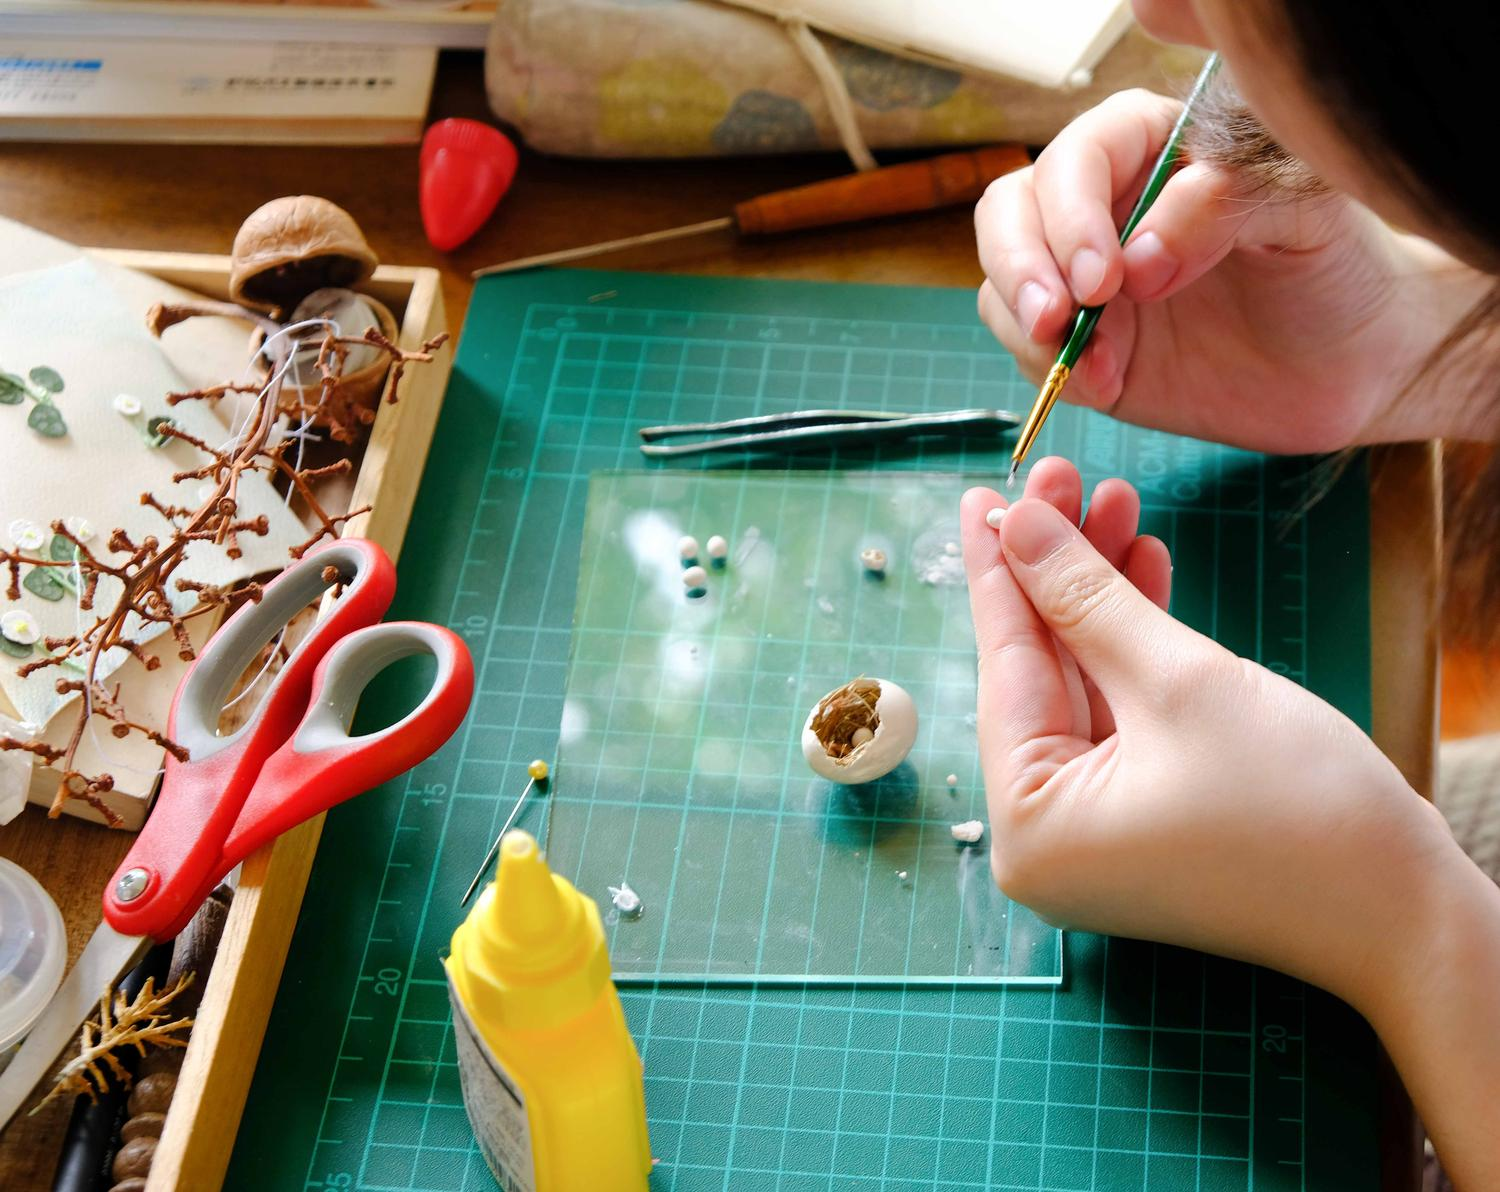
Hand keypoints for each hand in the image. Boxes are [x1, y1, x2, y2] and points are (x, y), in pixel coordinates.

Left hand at [959, 458, 1458, 1004]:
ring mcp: (1093, 831)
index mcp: (1027, 827)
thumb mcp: (1177, 680)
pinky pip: (1120, 713)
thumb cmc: (1296, 807)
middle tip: (1061, 478)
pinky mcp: (1141, 816)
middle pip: (1040, 671)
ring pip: (1083, 683)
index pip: (1003, 667)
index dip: (995, 569)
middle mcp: (1043, 837)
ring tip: (1112, 501)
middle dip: (1058, 569)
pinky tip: (1141, 565)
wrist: (1409, 909)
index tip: (980, 495)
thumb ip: (1085, 599)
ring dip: (1100, 595)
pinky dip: (1130, 646)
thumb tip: (1020, 527)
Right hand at [975, 90, 1489, 450]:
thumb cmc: (1338, 271)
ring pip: (1003, 282)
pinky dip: (1049, 372)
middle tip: (1057, 319)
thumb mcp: (1308, 216)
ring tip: (1093, 365)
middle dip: (1020, 266)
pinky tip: (1106, 384)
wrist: (1353, 366)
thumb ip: (1228, 202)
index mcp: (1154, 147)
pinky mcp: (1082, 345)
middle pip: (1010, 212)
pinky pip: (1026, 351)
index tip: (1104, 277)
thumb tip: (1139, 257)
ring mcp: (1085, 280)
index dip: (1072, 214)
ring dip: (1027, 325)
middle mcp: (1104, 206)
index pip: (1077, 156)